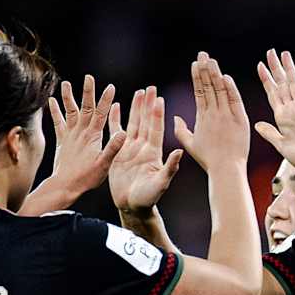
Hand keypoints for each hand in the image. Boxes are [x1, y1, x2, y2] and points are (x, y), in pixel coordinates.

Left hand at [47, 75, 125, 195]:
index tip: (110, 87)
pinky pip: (58, 123)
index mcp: (93, 136)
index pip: (101, 114)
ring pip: (70, 112)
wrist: (65, 185)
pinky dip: (55, 111)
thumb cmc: (87, 178)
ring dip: (68, 97)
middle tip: (89, 77)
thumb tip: (124, 132)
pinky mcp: (62, 141)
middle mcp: (81, 132)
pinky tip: (51, 101)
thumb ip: (113, 148)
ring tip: (65, 83)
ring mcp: (70, 135)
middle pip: (85, 108)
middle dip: (88, 92)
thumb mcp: (104, 165)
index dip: (106, 100)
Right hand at [108, 86, 182, 214]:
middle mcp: (142, 147)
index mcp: (153, 152)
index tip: (158, 98)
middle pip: (145, 121)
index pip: (155, 128)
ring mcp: (130, 149)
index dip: (156, 113)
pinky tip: (116, 106)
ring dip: (135, 108)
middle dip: (147, 105)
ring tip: (138, 92)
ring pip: (132, 123)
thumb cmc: (149, 198)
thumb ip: (170, 167)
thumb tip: (180, 152)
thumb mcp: (161, 183)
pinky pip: (115, 133)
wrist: (132, 206)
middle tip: (150, 88)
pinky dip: (115, 119)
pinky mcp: (117, 153)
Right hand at [172, 52, 249, 172]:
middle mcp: (214, 114)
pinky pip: (235, 101)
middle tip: (203, 54)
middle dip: (205, 69)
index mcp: (202, 118)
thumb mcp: (190, 145)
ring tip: (212, 60)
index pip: (199, 92)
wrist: (226, 168)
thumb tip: (175, 117)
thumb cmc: (208, 160)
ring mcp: (227, 116)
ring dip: (216, 74)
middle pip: (208, 87)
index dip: (197, 77)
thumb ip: (181, 130)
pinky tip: (225, 77)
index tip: (195, 64)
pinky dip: (230, 89)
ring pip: (220, 90)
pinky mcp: (240, 120)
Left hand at [254, 49, 294, 174]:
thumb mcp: (281, 145)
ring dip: (289, 69)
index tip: (260, 66)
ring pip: (294, 84)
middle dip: (276, 67)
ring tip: (284, 53)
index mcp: (282, 116)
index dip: (266, 80)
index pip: (272, 93)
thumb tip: (257, 124)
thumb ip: (270, 134)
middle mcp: (292, 109)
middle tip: (270, 51)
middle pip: (283, 84)